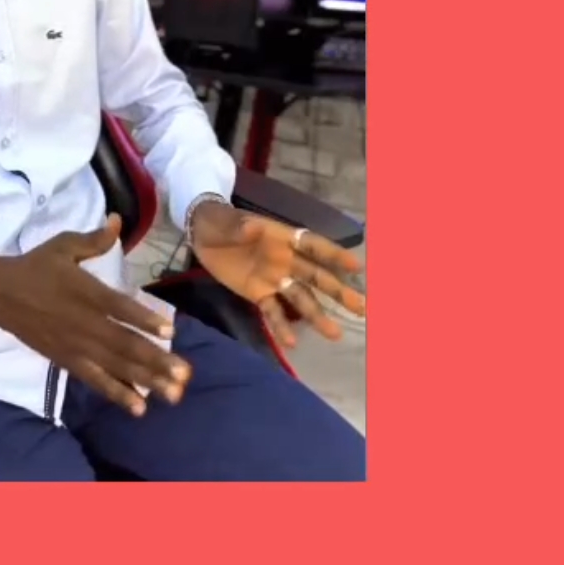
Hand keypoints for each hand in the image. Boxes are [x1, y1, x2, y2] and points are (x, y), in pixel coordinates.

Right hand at [0, 215, 192, 416]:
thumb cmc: (35, 267)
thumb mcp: (63, 246)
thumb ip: (94, 239)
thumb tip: (118, 220)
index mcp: (86, 292)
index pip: (119, 308)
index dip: (145, 320)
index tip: (170, 332)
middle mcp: (84, 323)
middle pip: (124, 345)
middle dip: (157, 361)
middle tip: (185, 376)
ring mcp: (76, 346)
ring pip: (115, 367)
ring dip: (146, 381)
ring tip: (173, 395)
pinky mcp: (67, 360)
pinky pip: (95, 380)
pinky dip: (117, 393)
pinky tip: (140, 407)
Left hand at [188, 200, 364, 351]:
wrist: (202, 234)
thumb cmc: (221, 222)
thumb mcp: (228, 221)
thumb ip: (241, 227)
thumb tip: (253, 228)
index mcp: (283, 238)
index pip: (313, 246)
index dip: (334, 255)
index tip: (356, 267)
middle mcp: (285, 260)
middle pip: (316, 277)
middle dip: (338, 292)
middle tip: (361, 308)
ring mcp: (273, 279)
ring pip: (300, 299)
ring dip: (317, 315)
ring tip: (335, 334)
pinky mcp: (258, 294)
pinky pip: (273, 311)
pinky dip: (281, 326)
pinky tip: (292, 343)